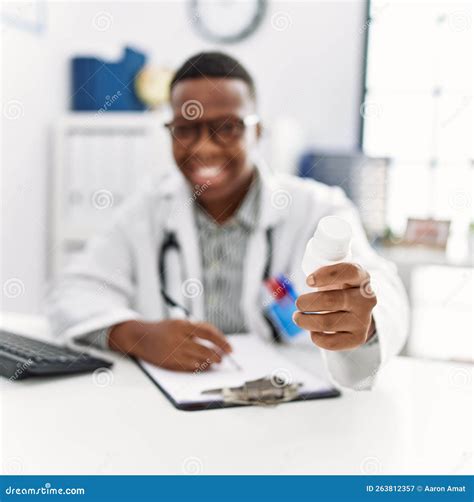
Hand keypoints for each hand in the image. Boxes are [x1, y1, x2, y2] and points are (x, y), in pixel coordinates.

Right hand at [108, 319, 231, 371]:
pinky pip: (190, 368)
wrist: (139, 337)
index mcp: (182, 325)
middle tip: (223, 357)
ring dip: (210, 363)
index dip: (222, 341)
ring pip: (199, 360)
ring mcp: (173, 352)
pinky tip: (204, 366)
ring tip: (215, 362)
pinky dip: (200, 367)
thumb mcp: (179, 323)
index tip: (230, 348)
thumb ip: (197, 329)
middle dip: (218, 355)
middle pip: (205, 349)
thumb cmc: (163, 329)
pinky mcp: (169, 363)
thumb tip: (218, 340)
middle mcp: (178, 339)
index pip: (208, 333)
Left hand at [293, 263, 376, 350]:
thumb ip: (324, 272)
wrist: (356, 311)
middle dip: (306, 302)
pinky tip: (313, 331)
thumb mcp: (336, 274)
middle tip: (298, 303)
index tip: (308, 281)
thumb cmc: (339, 288)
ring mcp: (364, 320)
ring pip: (327, 323)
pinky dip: (316, 337)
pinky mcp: (358, 338)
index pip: (349, 272)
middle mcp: (366, 299)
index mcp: (362, 277)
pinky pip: (331, 342)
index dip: (326, 275)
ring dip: (305, 321)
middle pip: (330, 301)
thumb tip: (309, 281)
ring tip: (297, 317)